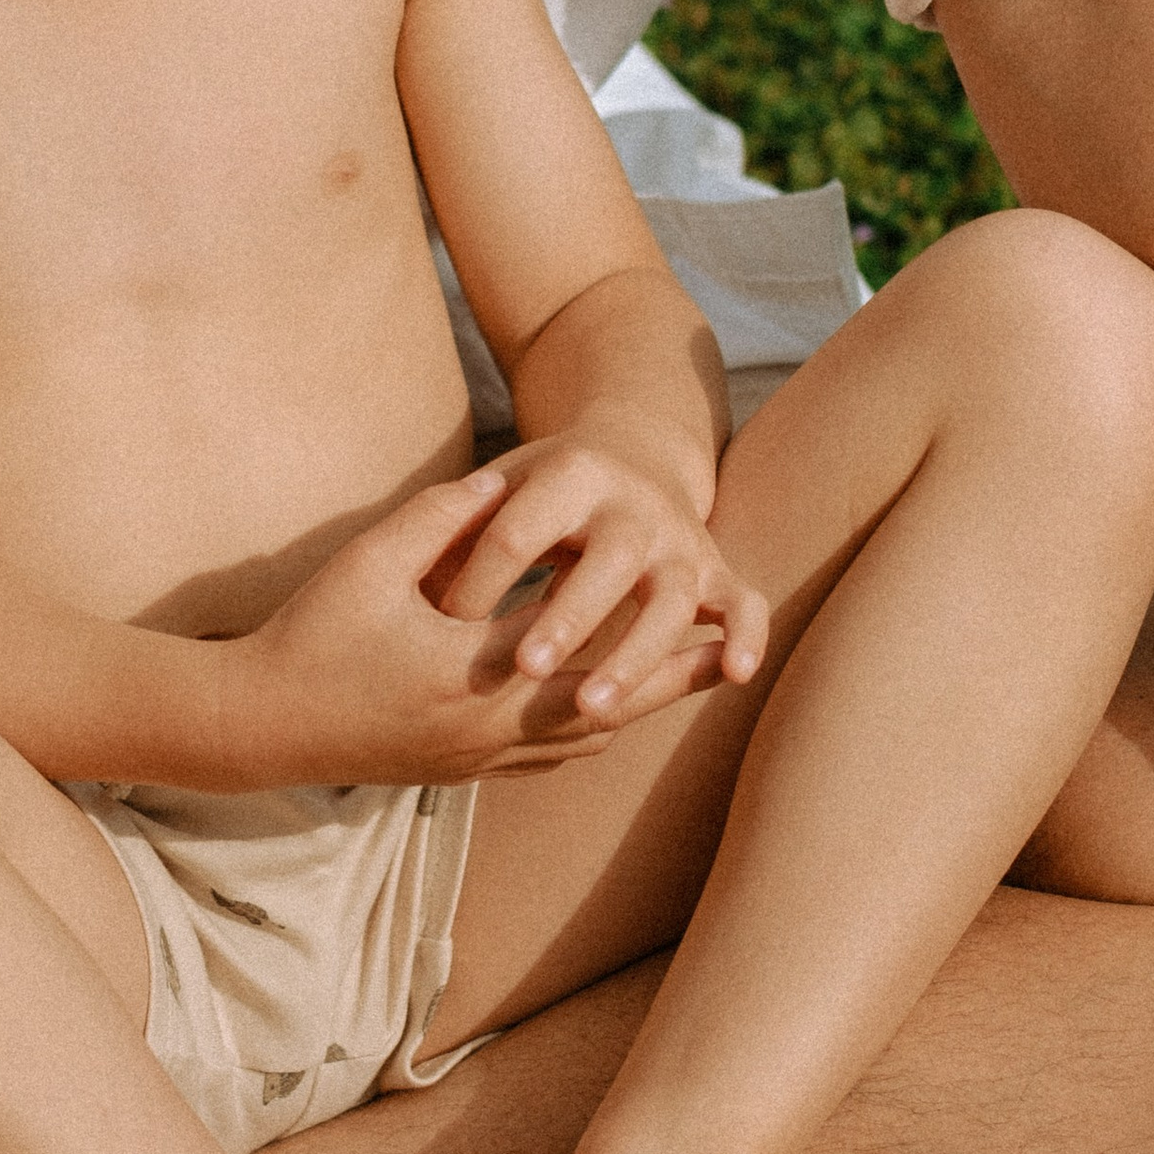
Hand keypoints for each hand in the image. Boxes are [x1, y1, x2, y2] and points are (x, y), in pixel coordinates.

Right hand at [237, 459, 756, 786]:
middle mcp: (487, 727)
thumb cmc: (311, 636)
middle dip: (669, 678)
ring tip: (687, 680)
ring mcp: (476, 760)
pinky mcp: (462, 775)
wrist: (260, 726)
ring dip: (638, 708)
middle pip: (604, 703)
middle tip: (729, 651)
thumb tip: (499, 481)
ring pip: (582, 740)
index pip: (576, 641)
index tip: (690, 585)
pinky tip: (610, 714)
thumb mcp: (370, 561)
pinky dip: (590, 735)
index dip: (638, 615)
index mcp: (470, 672)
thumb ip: (440, 519)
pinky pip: (548, 762)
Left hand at [435, 427, 767, 718]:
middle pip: (608, 562)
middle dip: (567, 616)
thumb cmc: (547, 483)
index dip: (478, 578)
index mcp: (571, 472)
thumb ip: (451, 523)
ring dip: (636, 653)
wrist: (634, 448)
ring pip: (671, 597)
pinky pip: (740, 602)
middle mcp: (635, 503)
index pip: (518, 530)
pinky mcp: (713, 568)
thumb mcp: (497, 484)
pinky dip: (744, 634)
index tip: (439, 621)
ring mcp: (682, 537)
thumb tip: (408, 577)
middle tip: (522, 668)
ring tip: (591, 705)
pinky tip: (732, 675)